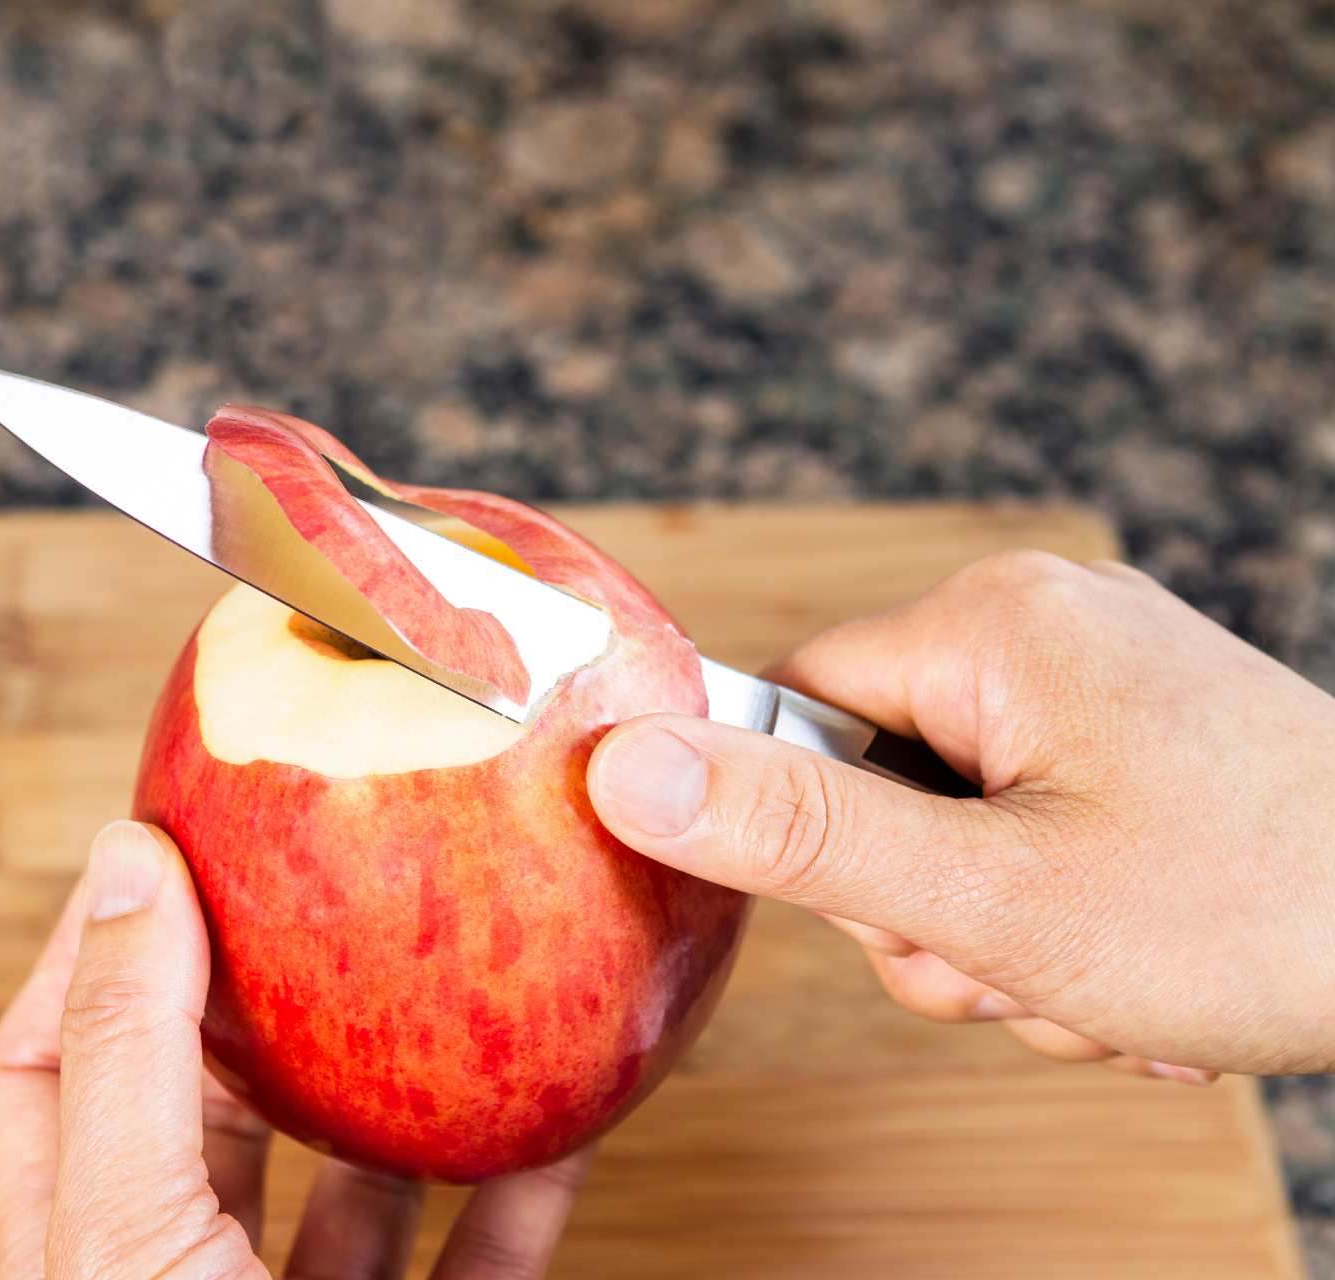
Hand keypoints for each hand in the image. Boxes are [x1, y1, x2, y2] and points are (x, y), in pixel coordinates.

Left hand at [0, 819, 593, 1279]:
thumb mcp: (131, 1236)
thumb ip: (129, 1057)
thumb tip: (129, 863)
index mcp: (83, 1252)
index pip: (42, 1069)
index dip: (89, 948)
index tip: (163, 840)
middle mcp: (183, 1279)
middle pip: (204, 1108)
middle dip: (261, 995)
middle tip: (324, 880)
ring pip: (351, 1184)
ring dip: (405, 1081)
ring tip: (448, 970)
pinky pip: (485, 1258)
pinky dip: (524, 1182)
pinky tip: (560, 1111)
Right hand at [586, 550, 1334, 1079]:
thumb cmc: (1253, 911)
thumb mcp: (993, 897)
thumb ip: (798, 835)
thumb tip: (619, 766)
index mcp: (991, 622)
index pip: (791, 708)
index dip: (811, 833)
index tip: (902, 906)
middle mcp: (1043, 623)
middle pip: (873, 784)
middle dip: (932, 912)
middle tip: (1026, 962)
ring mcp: (1103, 682)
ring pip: (955, 830)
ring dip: (1003, 940)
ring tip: (1104, 978)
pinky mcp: (1144, 739)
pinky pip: (1033, 831)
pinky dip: (1065, 922)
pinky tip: (1142, 968)